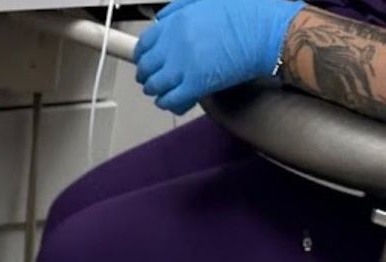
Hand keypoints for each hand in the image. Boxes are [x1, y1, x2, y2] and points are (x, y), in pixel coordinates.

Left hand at [135, 0, 306, 114]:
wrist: (268, 32)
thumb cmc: (249, 12)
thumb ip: (182, 8)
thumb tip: (162, 19)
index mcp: (177, 21)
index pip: (145, 44)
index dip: (143, 55)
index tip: (145, 60)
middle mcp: (175, 44)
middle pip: (146, 67)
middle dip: (147, 74)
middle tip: (153, 78)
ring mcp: (183, 66)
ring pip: (154, 86)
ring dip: (157, 90)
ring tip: (164, 90)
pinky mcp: (194, 85)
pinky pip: (169, 100)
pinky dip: (169, 103)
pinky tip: (174, 101)